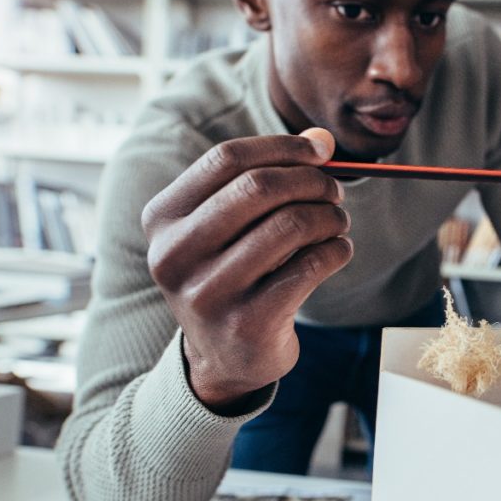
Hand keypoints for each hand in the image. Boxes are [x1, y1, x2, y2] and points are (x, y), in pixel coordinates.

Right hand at [141, 128, 352, 409]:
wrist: (223, 360)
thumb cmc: (232, 274)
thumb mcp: (230, 225)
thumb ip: (267, 176)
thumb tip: (320, 140)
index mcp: (162, 219)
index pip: (226, 159)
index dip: (282, 147)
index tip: (318, 152)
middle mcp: (175, 255)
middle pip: (259, 187)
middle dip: (311, 181)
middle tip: (334, 191)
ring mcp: (209, 293)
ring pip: (290, 224)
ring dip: (329, 216)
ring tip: (337, 222)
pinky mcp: (249, 323)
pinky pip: (310, 266)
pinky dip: (336, 249)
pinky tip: (337, 251)